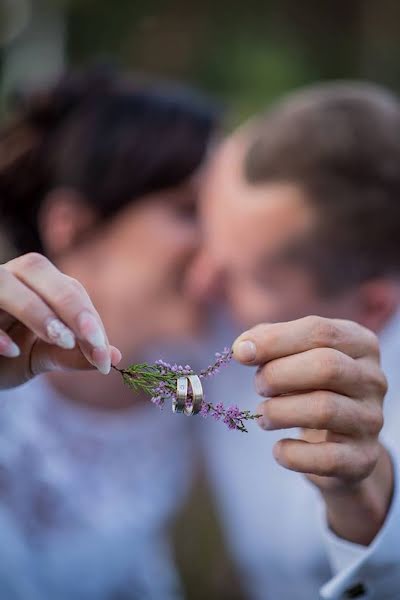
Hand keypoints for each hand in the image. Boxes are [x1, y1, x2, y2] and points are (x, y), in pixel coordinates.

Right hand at [0, 253, 120, 388]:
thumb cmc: (11, 358)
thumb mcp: (44, 357)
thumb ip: (73, 355)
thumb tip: (114, 358)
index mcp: (36, 283)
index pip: (69, 289)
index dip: (90, 319)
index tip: (105, 356)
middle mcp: (9, 277)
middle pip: (37, 268)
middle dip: (68, 303)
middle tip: (92, 340)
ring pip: (4, 282)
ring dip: (35, 309)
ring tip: (61, 339)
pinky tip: (11, 351)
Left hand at [233, 316, 392, 543]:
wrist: (341, 443)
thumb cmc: (311, 387)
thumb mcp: (297, 356)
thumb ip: (270, 342)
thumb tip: (243, 348)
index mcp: (359, 344)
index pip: (320, 331)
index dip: (275, 340)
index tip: (240, 352)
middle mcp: (373, 379)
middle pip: (326, 366)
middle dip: (279, 374)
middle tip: (258, 386)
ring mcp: (371, 420)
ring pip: (324, 409)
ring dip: (279, 411)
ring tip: (263, 415)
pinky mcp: (362, 459)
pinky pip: (327, 458)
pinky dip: (293, 454)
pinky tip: (279, 449)